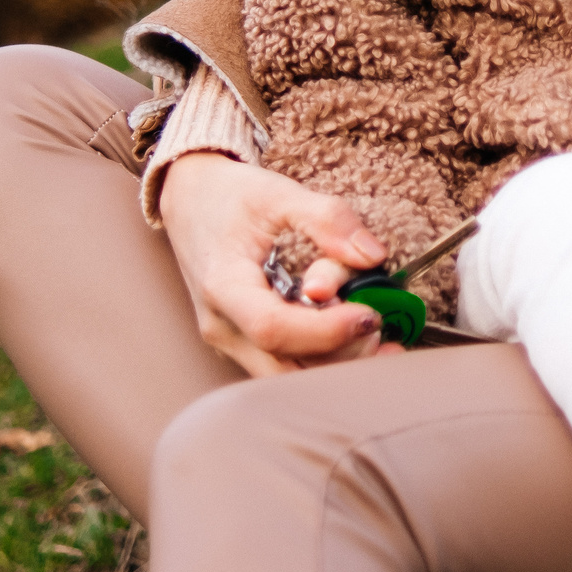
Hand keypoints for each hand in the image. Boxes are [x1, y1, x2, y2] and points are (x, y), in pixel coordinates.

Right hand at [158, 152, 391, 376]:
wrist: (190, 200)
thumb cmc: (230, 197)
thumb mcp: (278, 193)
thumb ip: (327, 219)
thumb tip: (373, 256)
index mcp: (223, 286)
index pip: (273, 329)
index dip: (327, 330)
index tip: (370, 313)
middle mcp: (222, 325)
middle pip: (283, 369)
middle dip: (339, 357)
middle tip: (380, 326)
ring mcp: (230, 340)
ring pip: (286, 377)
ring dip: (336, 364)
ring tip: (377, 334)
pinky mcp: (244, 343)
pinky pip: (284, 366)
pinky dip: (322, 358)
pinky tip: (354, 338)